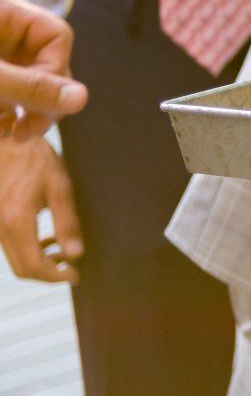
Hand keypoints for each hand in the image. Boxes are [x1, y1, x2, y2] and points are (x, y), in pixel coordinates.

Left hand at [0, 0, 86, 139]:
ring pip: (25, 84)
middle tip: (28, 131)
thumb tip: (83, 99)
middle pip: (43, 63)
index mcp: (5, 13)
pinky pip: (8, 97)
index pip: (56, 36)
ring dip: (22, 113)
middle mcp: (3, 34)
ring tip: (7, 133)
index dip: (55, 69)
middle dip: (39, 100)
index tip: (36, 101)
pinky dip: (5, 116)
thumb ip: (31, 86)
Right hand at [0, 137, 81, 282]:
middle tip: (71, 267)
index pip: (33, 266)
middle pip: (21, 269)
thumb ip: (66, 223)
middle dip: (48, 273)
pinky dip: (28, 250)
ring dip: (39, 262)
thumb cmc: (36, 160)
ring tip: (63, 251)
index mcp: (16, 220)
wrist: (9, 142)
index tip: (75, 275)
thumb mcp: (60, 188)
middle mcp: (0, 227)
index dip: (55, 277)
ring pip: (14, 260)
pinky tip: (47, 240)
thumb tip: (75, 254)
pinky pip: (9, 247)